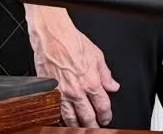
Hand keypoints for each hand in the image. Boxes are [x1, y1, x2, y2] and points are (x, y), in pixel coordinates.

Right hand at [24, 3, 118, 128]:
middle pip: (87, 117)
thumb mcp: (98, 56)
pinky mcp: (49, 93)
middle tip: (96, 127)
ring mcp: (61, 94)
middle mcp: (76, 91)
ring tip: (82, 128)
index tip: (107, 118)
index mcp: (91, 82)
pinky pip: (56, 111)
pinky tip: (64, 120)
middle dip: (93, 125)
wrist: (53, 38)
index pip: (102, 106)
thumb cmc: (73, 43)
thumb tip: (113, 86)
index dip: (106, 115)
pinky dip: (61, 118)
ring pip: (70, 118)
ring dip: (77, 126)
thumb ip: (106, 74)